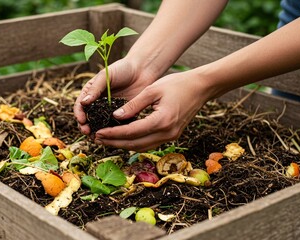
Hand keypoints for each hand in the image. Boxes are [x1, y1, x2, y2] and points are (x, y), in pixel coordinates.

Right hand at [74, 58, 157, 134]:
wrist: (142, 70)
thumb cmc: (122, 69)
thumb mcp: (105, 76)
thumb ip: (94, 89)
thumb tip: (83, 103)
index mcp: (91, 93)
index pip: (80, 106)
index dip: (79, 114)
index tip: (82, 120)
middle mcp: (98, 104)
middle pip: (88, 119)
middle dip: (85, 127)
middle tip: (88, 132)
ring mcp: (109, 111)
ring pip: (100, 126)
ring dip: (97, 132)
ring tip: (97, 137)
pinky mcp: (122, 116)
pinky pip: (115, 127)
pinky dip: (112, 133)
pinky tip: (111, 137)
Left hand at [93, 70, 211, 151]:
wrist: (201, 88)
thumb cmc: (177, 84)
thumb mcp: (152, 90)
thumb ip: (133, 105)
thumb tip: (115, 116)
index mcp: (161, 121)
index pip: (131, 132)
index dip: (113, 134)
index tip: (98, 132)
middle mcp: (166, 133)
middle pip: (135, 144)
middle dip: (114, 142)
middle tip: (97, 138)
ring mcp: (171, 137)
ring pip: (142, 147)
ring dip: (123, 145)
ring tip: (106, 140)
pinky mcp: (172, 136)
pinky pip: (149, 143)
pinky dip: (134, 142)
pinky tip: (123, 138)